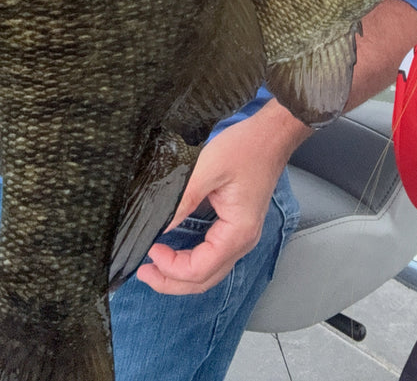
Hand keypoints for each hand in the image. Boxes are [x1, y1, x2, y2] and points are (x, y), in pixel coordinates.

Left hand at [137, 103, 309, 295]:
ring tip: (156, 268)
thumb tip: (158, 228)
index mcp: (237, 232)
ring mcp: (242, 235)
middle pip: (205, 279)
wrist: (273, 134)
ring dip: (182, 275)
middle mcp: (243, 241)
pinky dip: (193, 261)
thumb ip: (182, 201)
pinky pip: (214, 256)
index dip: (171, 268)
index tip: (150, 250)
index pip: (199, 269)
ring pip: (210, 271)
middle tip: (144, 272)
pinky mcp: (238, 226)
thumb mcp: (207, 169)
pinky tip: (177, 254)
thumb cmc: (246, 147)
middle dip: (172, 282)